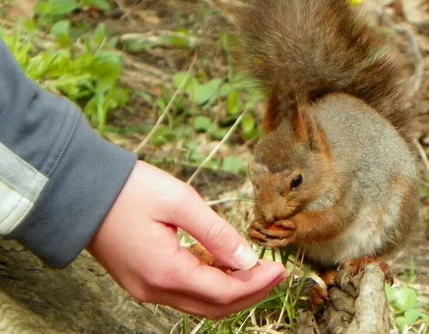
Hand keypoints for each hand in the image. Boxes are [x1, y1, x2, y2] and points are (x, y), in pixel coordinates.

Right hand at [87, 160, 286, 319]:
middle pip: (214, 306)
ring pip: (200, 303)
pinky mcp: (141, 280)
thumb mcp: (180, 202)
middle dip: (250, 293)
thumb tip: (248, 259)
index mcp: (165, 272)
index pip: (224, 292)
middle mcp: (154, 290)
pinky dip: (209, 284)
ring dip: (231, 291)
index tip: (280, 268)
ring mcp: (145, 289)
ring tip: (257, 271)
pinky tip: (225, 266)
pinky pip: (184, 292)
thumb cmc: (129, 190)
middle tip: (276, 274)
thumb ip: (217, 233)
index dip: (257, 284)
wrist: (80, 190)